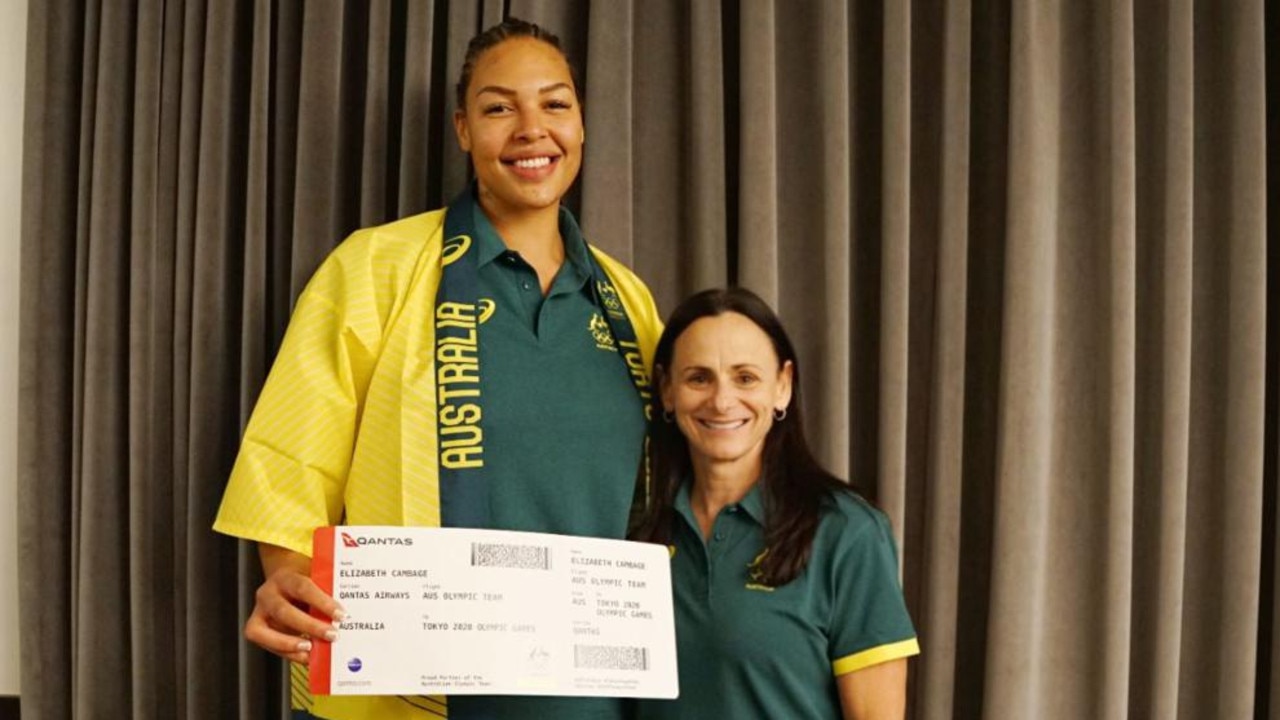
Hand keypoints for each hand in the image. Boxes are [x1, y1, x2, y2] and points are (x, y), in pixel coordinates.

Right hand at [243, 543, 346, 663]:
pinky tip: (304, 656)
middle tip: (332, 635)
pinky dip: (286, 652)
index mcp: (285, 577)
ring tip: (312, 650)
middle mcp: (268, 593)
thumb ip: (326, 593)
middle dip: (310, 626)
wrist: (284, 580)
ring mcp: (259, 612)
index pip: (303, 588)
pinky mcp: (255, 628)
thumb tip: (346, 615)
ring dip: (291, 643)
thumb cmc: (304, 582)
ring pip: (267, 631)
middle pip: (284, 611)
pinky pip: (267, 644)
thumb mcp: (315, 580)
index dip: (322, 602)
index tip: (341, 615)